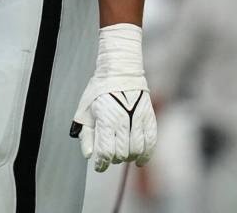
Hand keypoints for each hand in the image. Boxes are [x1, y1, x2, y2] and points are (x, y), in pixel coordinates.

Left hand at [71, 24, 156, 171]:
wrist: (120, 70)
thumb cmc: (100, 89)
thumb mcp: (86, 110)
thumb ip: (86, 134)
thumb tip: (88, 155)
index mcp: (106, 119)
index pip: (105, 152)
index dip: (101, 164)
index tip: (99, 167)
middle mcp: (123, 121)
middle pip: (121, 154)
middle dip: (114, 159)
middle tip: (110, 156)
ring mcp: (137, 120)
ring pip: (136, 151)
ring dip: (129, 157)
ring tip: (123, 154)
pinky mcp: (149, 118)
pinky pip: (150, 143)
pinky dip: (146, 155)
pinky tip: (140, 159)